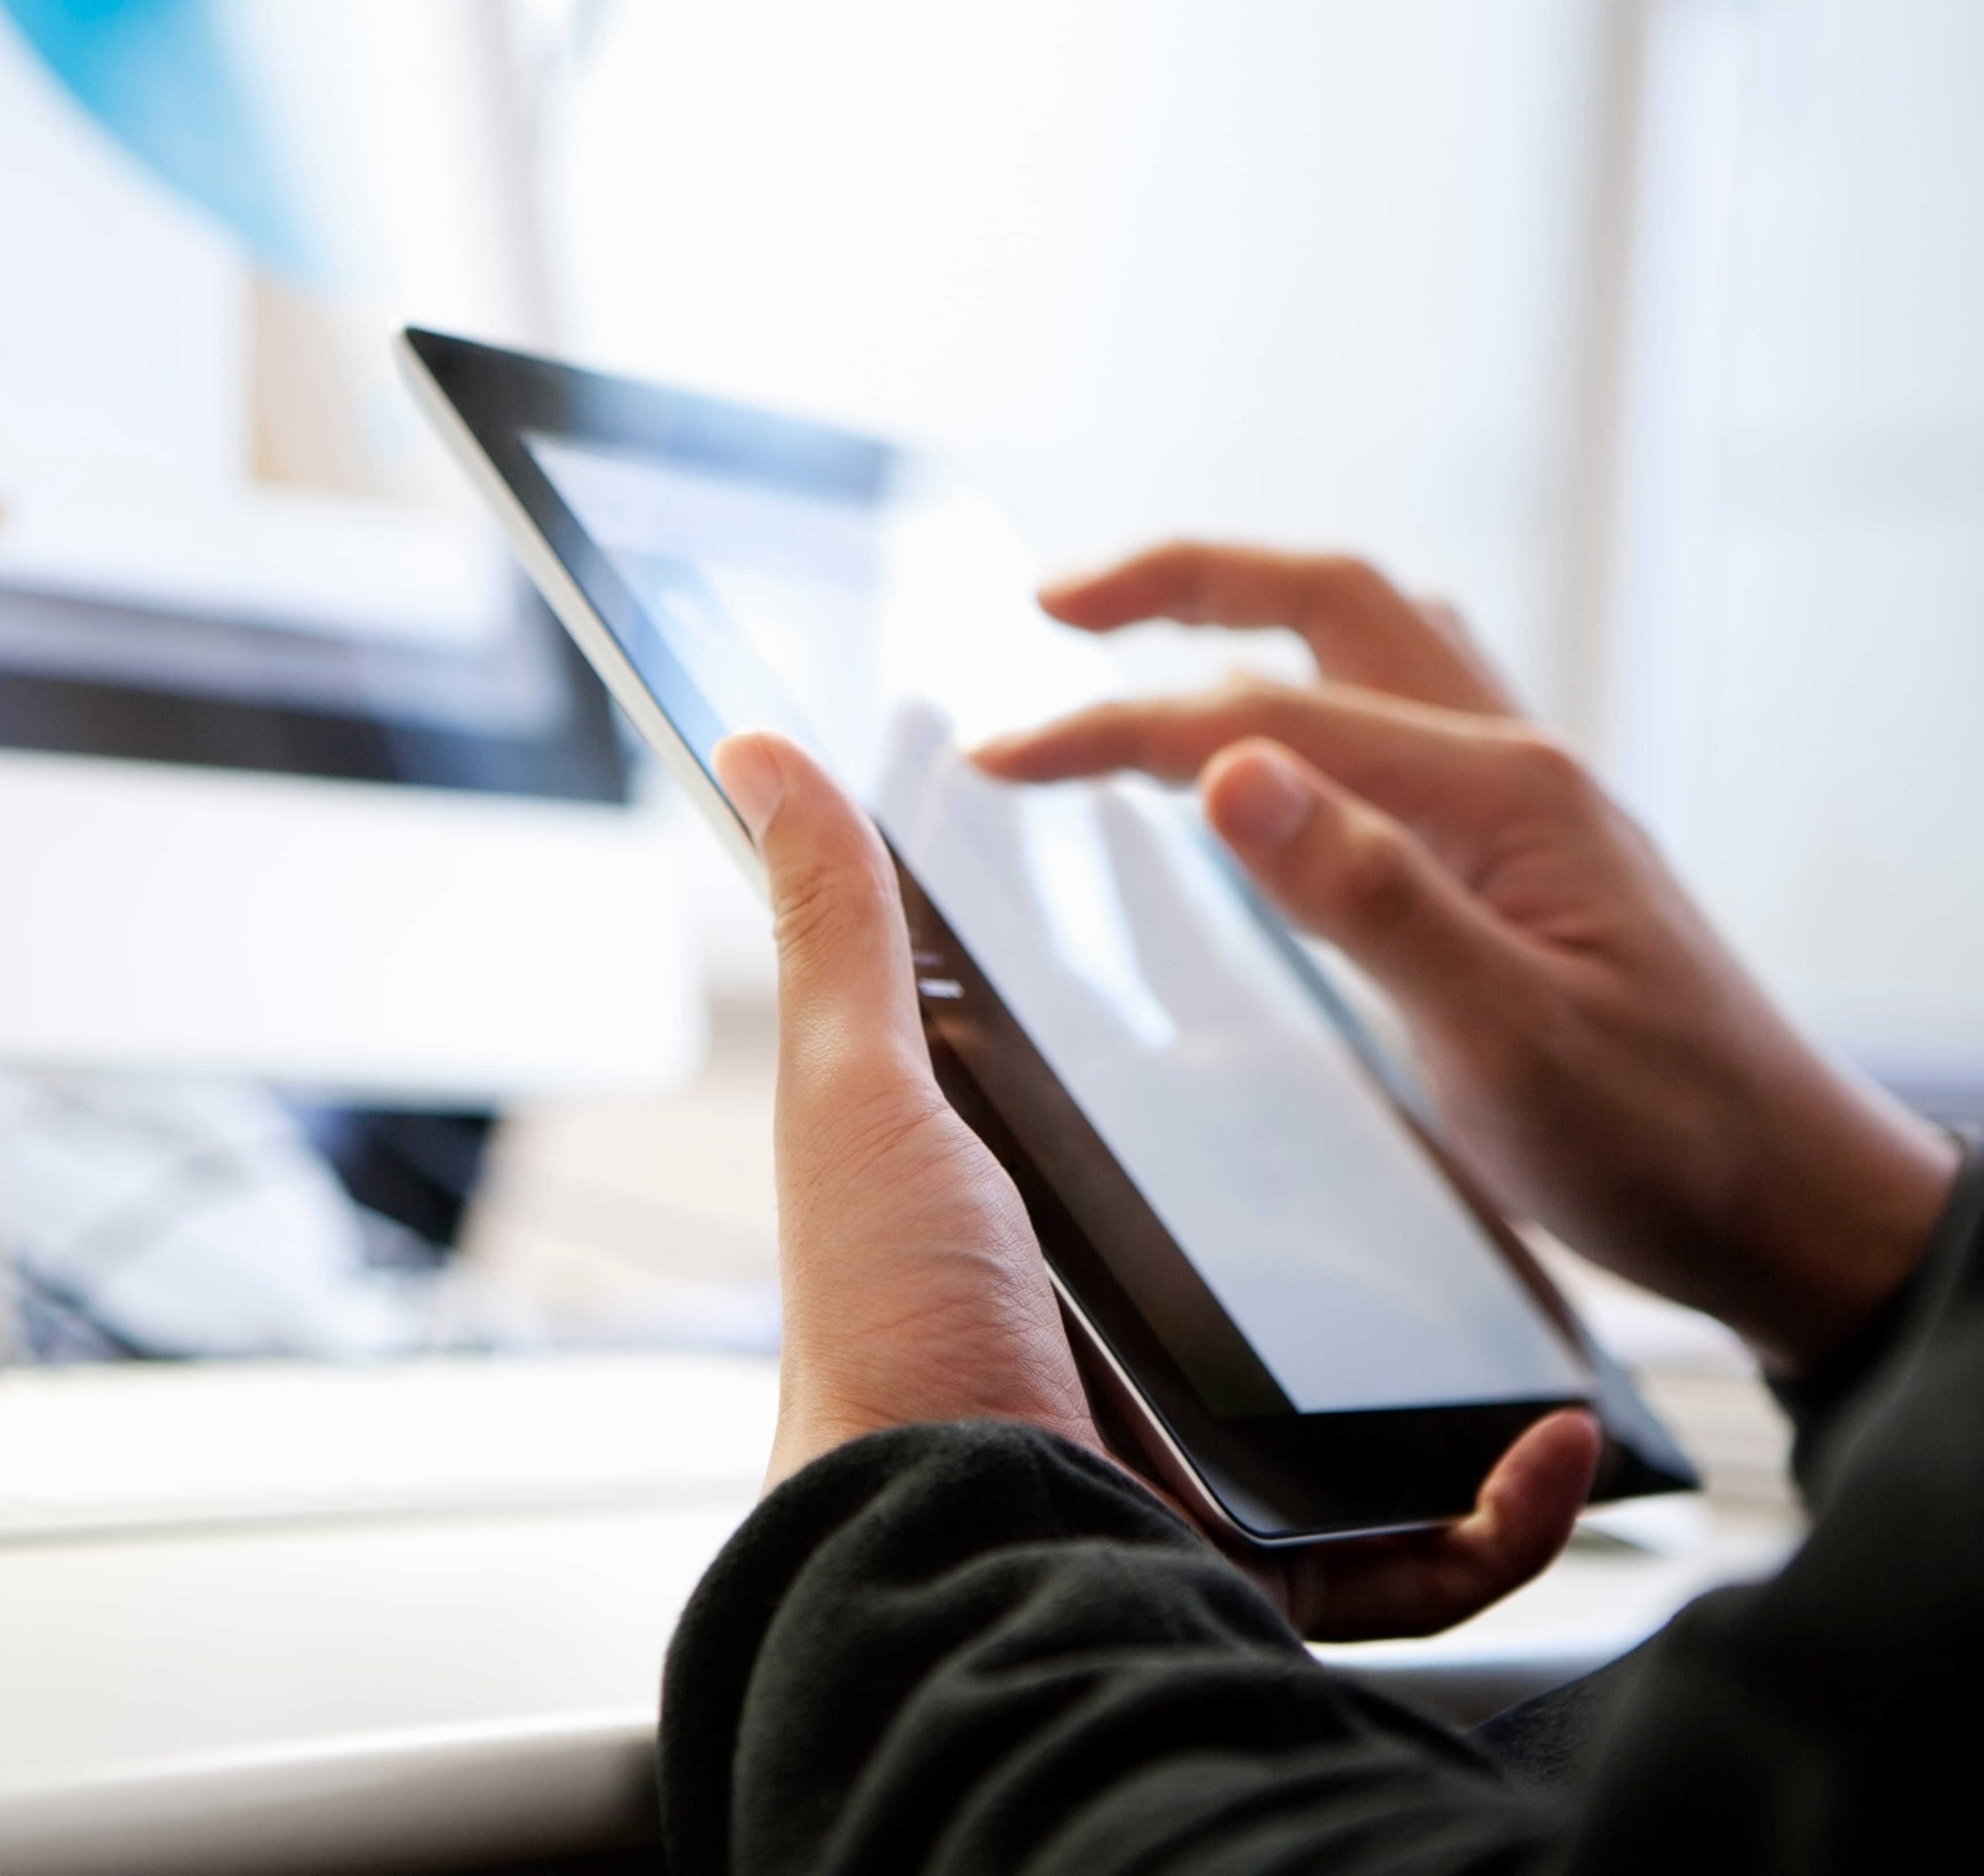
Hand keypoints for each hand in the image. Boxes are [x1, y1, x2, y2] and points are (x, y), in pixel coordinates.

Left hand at [716, 728, 1597, 1640]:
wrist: (944, 1545)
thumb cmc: (887, 1319)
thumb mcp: (861, 1091)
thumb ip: (839, 929)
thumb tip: (762, 755)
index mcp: (1040, 1240)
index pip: (1155, 1137)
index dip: (1223, 1061)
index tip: (1318, 981)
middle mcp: (1125, 1350)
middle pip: (1283, 1275)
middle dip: (1379, 1225)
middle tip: (1469, 1127)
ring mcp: (1214, 1463)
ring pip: (1383, 1408)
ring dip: (1474, 1358)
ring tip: (1545, 1278)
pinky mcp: (1281, 1561)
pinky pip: (1432, 1546)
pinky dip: (1512, 1506)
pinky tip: (1556, 1435)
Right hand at [977, 543, 1958, 1375]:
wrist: (1790, 1207)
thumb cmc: (1661, 1140)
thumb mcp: (1505, 1036)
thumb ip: (1367, 895)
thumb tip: (1228, 769)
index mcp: (1501, 793)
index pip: (1263, 713)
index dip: (1115, 725)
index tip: (998, 761)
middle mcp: (1514, 764)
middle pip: (1329, 601)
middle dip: (1179, 581)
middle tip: (1050, 603)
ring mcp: (1523, 799)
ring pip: (1371, 639)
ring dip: (1247, 611)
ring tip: (1133, 631)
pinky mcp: (1518, 848)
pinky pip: (1396, 711)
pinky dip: (1302, 681)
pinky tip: (1262, 740)